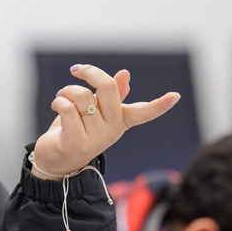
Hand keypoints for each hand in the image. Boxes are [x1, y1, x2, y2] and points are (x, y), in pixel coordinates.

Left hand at [31, 64, 179, 178]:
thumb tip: (125, 74)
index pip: (145, 112)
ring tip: (62, 97)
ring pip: (81, 95)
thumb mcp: (95, 112)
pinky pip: (67, 108)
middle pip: (107, 87)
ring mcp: (95, 138)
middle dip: (90, 72)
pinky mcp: (76, 142)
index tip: (175, 96)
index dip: (160, 105)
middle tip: (77, 70)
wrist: (56, 160)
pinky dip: (58, 101)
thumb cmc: (76, 130)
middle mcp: (112, 130)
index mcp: (120, 120)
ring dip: (67, 91)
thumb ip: (110, 95)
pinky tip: (56, 106)